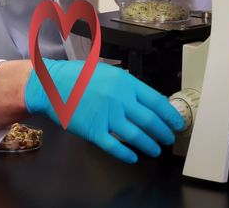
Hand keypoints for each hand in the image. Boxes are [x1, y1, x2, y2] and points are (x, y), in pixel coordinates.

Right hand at [25, 58, 183, 162]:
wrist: (51, 85)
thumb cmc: (78, 77)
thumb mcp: (108, 72)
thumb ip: (128, 85)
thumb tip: (149, 100)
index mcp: (125, 83)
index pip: (157, 101)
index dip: (169, 114)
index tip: (176, 122)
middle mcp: (120, 99)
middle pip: (150, 121)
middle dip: (163, 132)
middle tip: (169, 138)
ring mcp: (107, 116)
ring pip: (137, 136)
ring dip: (150, 145)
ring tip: (156, 150)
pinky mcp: (94, 131)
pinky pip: (115, 146)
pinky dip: (126, 154)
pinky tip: (133, 157)